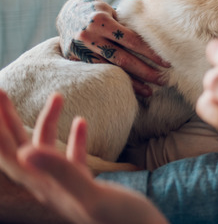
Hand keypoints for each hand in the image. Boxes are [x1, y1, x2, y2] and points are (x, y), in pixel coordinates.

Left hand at [0, 89, 166, 223]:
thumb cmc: (123, 223)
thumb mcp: (89, 196)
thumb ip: (59, 172)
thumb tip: (25, 151)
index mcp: (46, 187)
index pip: (11, 153)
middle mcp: (50, 188)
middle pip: (20, 150)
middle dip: (8, 121)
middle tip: (1, 90)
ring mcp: (68, 188)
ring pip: (47, 152)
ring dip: (47, 123)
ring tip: (57, 96)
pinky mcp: (88, 189)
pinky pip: (75, 161)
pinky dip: (75, 140)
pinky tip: (82, 123)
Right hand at [57, 0, 169, 96]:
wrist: (68, 13)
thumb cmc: (100, 10)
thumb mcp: (113, 9)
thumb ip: (129, 22)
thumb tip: (159, 36)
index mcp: (100, 20)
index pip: (131, 40)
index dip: (150, 52)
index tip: (167, 62)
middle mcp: (89, 35)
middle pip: (122, 58)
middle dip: (145, 71)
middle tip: (163, 80)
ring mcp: (80, 49)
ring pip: (111, 69)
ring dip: (132, 82)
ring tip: (149, 91)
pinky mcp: (75, 60)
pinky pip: (100, 73)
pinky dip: (116, 81)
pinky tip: (130, 89)